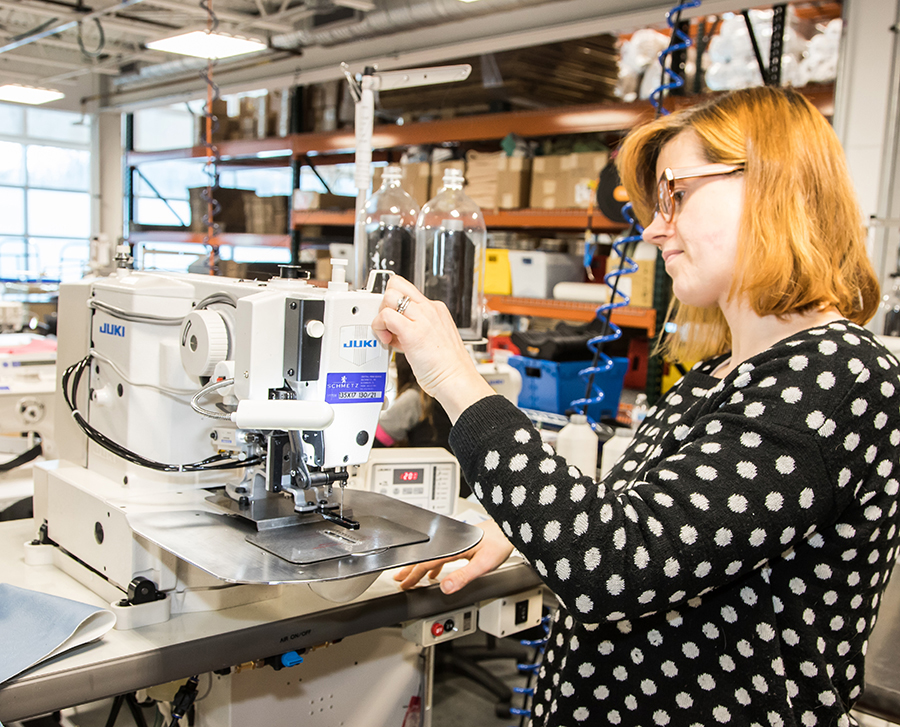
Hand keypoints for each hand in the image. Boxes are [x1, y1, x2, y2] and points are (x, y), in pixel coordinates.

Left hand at [371, 276, 494, 422]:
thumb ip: (415, 330)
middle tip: (388, 325)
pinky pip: (386, 316)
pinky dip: (379, 327)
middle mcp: (430, 309)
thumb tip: (396, 332)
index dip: (395, 303)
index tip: (394, 321)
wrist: (457, 379)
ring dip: (381, 316)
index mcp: (436, 309)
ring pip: (389, 297)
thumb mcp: (433, 339)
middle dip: (385, 304)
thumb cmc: (447, 367)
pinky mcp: (413, 332)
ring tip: (388, 335)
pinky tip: (387, 342)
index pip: (407, 290)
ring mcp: (422, 318)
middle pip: (396, 286)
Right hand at [394, 520, 514, 593]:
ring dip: (421, 567)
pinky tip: (435, 574)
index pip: (427, 561)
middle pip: (426, 556)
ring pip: (433, 555)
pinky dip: (434, 565)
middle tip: (399, 579)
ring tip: (412, 577)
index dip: (414, 574)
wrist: (510, 529)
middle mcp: (452, 541)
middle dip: (411, 569)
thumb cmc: (500, 543)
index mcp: (453, 546)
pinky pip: (442, 554)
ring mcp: (456, 541)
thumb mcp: (482, 564)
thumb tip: (445, 587)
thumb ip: (463, 576)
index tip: (404, 583)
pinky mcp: (462, 542)